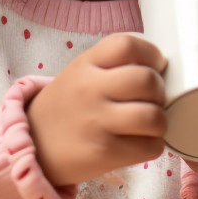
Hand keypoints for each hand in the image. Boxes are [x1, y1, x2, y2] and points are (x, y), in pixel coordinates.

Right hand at [26, 33, 167, 186]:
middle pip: (147, 80)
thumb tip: (164, 67)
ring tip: (148, 124)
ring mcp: (95, 122)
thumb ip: (115, 65)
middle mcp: (88, 90)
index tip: (157, 65)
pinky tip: (139, 142)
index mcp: (85, 64)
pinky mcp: (102, 153)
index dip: (151, 54)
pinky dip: (152, 145)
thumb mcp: (81, 72)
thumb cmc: (69, 106)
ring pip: (154, 116)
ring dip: (159, 122)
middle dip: (160, 91)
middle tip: (151, 100)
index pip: (127, 45)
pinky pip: (150, 147)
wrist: (33, 146)